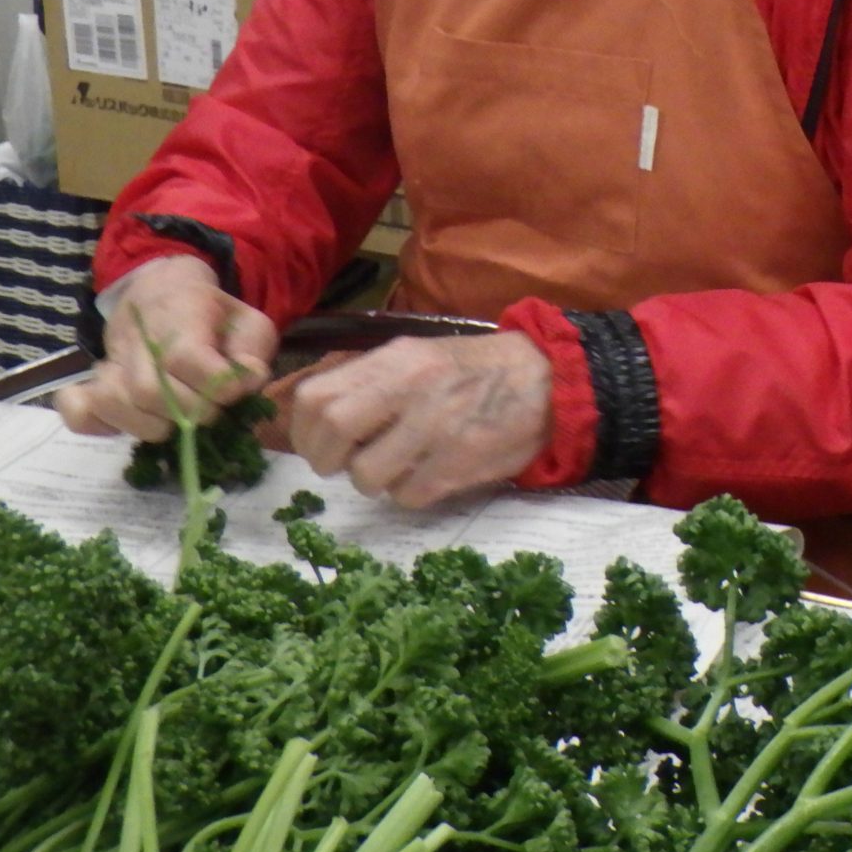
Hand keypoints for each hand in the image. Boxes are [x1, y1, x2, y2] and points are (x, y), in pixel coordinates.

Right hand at [56, 256, 278, 443]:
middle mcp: (136, 339)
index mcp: (179, 313)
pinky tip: (126, 425)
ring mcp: (108, 362)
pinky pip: (77, 411)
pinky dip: (98, 425)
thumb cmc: (212, 316)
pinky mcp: (90, 384)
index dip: (212, 384)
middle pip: (148, 390)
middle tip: (210, 410)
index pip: (183, 356)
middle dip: (189, 412)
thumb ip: (253, 350)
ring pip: (114, 403)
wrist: (161, 294)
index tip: (233, 393)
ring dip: (152, 424)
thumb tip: (246, 381)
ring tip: (176, 419)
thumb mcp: (247, 322)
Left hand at [281, 333, 552, 508]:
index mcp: (397, 358)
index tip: (318, 443)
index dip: (304, 429)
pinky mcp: (459, 463)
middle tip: (343, 464)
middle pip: (332, 431)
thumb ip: (371, 381)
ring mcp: (436, 426)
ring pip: (366, 475)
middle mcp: (412, 387)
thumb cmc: (477, 371)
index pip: (316, 396)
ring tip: (395, 469)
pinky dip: (409, 493)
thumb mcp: (420, 356)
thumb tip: (316, 418)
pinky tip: (429, 475)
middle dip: (326, 460)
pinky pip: (407, 495)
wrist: (548, 380)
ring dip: (372, 481)